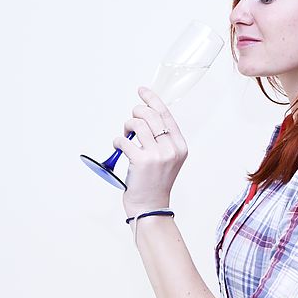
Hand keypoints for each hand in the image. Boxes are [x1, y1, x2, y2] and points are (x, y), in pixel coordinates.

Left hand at [112, 87, 188, 216]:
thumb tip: (145, 116)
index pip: (166, 115)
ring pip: (137, 124)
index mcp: (180, 146)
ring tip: (125, 135)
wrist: (150, 206)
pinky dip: (118, 141)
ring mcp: (157, 155)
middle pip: (151, 116)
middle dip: (136, 112)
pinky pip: (124, 140)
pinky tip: (119, 147)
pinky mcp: (141, 161)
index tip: (142, 91)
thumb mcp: (167, 159)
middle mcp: (171, 149)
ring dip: (126, 127)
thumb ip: (161, 139)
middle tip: (130, 120)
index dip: (153, 100)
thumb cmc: (155, 183)